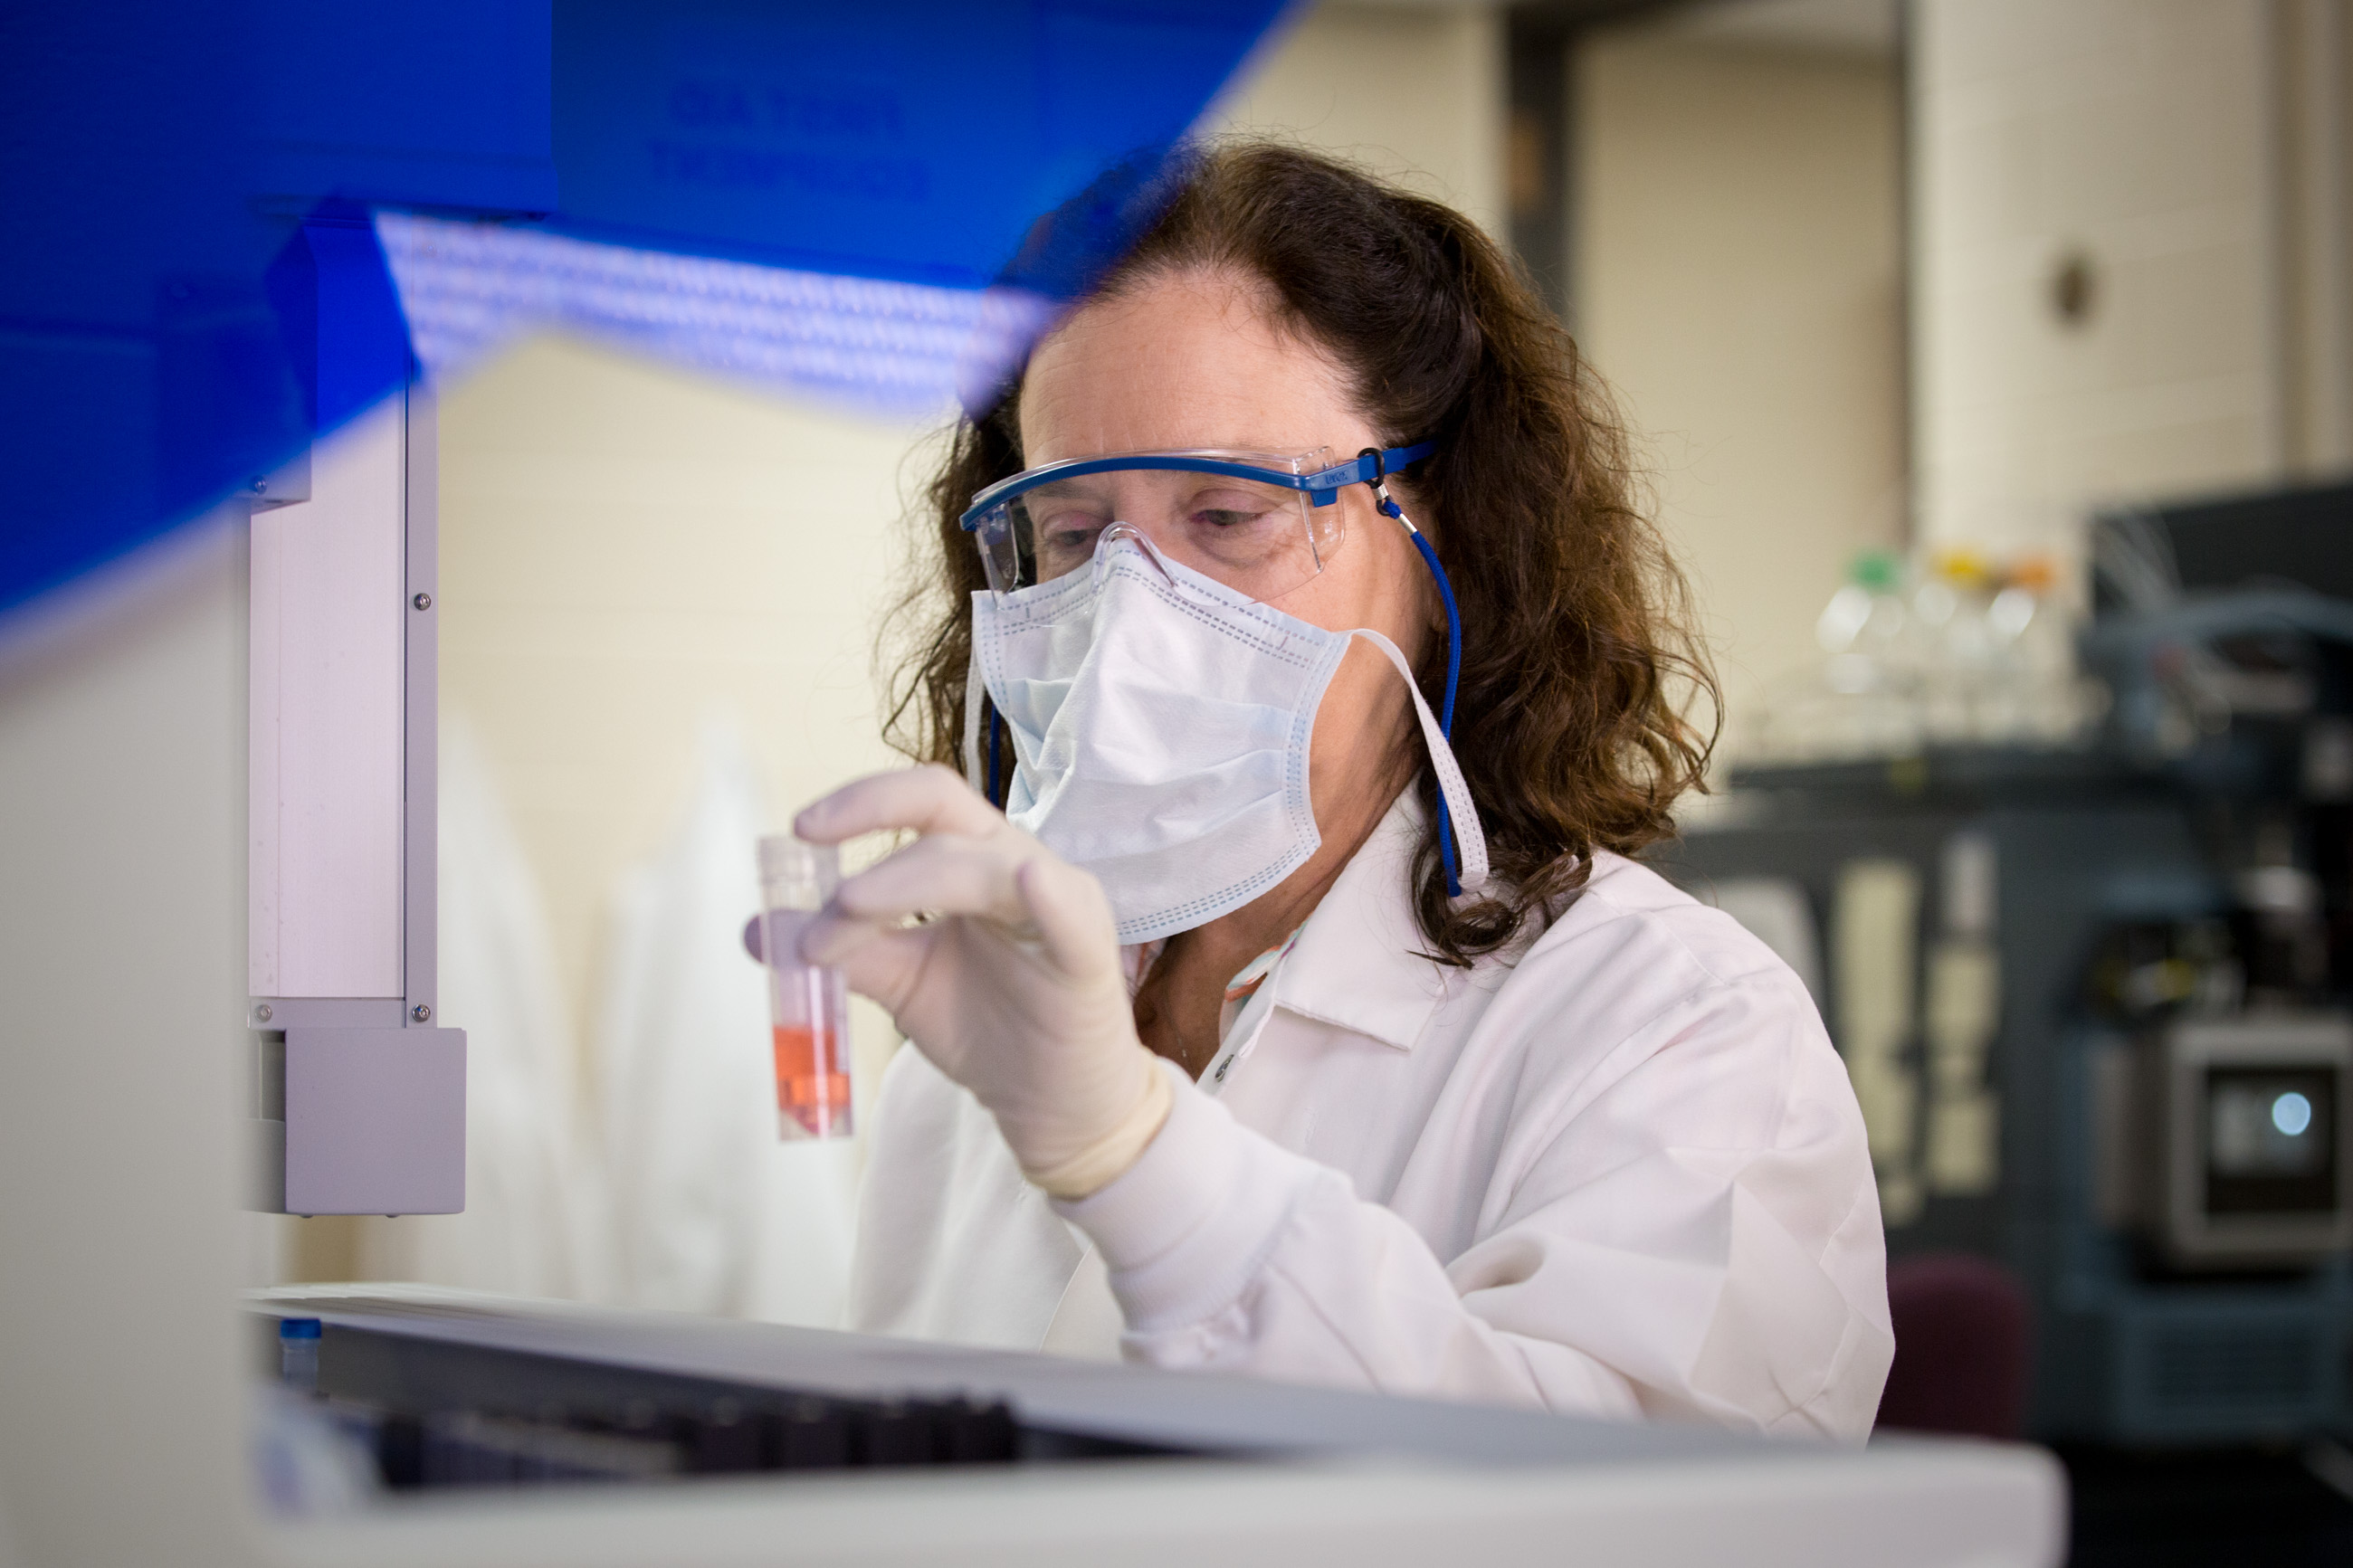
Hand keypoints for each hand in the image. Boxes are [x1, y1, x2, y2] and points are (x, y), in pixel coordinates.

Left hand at [793, 765, 1170, 1198]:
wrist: (1050, 1103)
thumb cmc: (989, 1028)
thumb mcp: (901, 983)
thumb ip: (843, 952)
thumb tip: (760, 930)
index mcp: (971, 862)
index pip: (918, 804)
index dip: (859, 803)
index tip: (798, 832)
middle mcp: (1015, 865)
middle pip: (947, 808)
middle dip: (873, 811)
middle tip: (810, 843)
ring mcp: (1058, 904)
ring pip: (983, 864)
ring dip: (907, 880)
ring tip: (846, 914)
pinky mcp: (1088, 955)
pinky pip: (1069, 916)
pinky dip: (1047, 894)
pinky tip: (1026, 881)